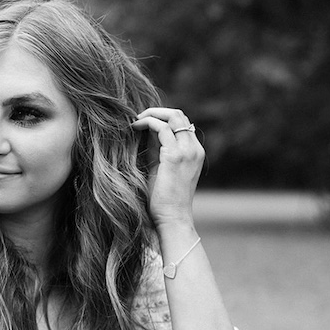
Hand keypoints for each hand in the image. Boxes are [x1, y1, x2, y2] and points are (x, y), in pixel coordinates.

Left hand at [131, 107, 203, 228]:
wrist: (172, 218)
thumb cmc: (163, 198)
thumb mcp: (160, 167)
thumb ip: (156, 148)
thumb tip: (145, 130)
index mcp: (194, 152)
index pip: (181, 122)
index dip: (162, 117)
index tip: (143, 122)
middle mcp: (195, 149)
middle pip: (179, 114)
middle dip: (156, 111)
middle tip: (137, 117)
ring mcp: (188, 151)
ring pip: (172, 116)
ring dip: (151, 114)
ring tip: (134, 121)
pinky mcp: (175, 156)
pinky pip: (161, 127)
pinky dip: (147, 122)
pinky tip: (134, 127)